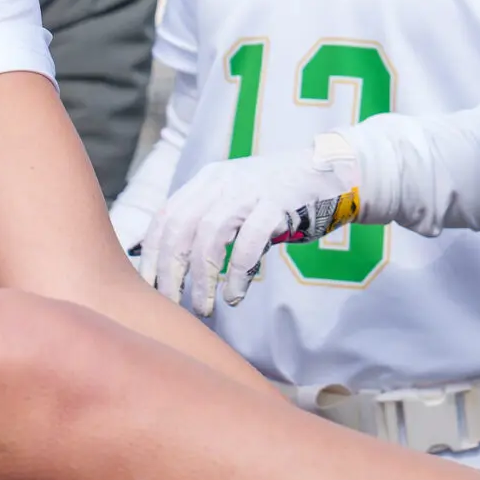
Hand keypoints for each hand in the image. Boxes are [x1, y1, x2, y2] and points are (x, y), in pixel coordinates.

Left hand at [137, 137, 370, 313]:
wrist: (331, 173)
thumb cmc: (280, 198)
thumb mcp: (237, 202)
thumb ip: (210, 226)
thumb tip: (176, 269)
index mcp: (207, 180)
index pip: (165, 217)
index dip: (151, 255)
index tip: (148, 289)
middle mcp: (222, 181)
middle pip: (181, 227)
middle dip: (171, 270)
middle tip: (170, 303)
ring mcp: (251, 189)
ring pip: (210, 234)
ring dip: (202, 277)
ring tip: (204, 307)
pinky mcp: (278, 203)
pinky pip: (249, 241)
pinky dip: (236, 272)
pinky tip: (235, 294)